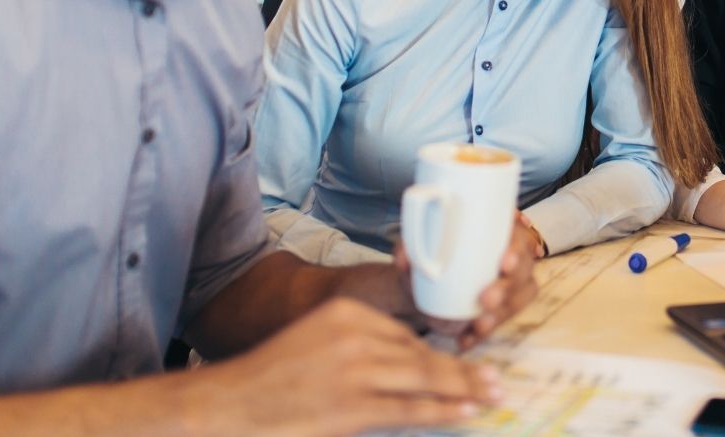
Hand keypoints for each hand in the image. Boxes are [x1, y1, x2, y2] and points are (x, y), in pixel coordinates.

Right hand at [195, 296, 499, 435]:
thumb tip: (408, 364)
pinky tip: (465, 412)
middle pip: (422, 353)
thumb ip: (358, 346)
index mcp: (348, 313)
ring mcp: (355, 371)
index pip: (406, 334)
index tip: (466, 363)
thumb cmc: (271, 378)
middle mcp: (355, 335)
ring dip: (464, 389)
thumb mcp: (317, 341)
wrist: (229, 405)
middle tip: (495, 380)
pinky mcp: (352, 406)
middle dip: (463, 370)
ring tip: (491, 395)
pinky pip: (410, 408)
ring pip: (424, 378)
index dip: (440, 353)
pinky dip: (443, 410)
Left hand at [393, 213, 539, 349]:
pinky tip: (466, 340)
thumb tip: (405, 258)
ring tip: (478, 326)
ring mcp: (511, 283)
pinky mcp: (504, 308)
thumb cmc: (425, 260)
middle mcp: (511, 255)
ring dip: (502, 314)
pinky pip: (503, 321)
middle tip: (485, 299)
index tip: (504, 263)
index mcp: (496, 231)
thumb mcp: (413, 251)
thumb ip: (406, 250)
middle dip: (509, 287)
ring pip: (520, 297)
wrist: (421, 288)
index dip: (517, 248)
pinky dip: (483, 333)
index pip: (518, 235)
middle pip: (525, 269)